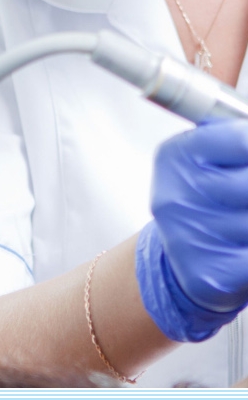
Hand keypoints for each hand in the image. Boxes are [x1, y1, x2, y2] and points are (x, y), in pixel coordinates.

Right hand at [136, 119, 247, 341]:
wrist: (182, 256)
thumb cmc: (207, 199)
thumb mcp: (210, 159)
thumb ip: (236, 139)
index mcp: (175, 157)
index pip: (240, 140)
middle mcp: (175, 195)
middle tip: (246, 194)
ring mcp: (189, 236)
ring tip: (242, 214)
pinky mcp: (208, 274)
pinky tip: (244, 242)